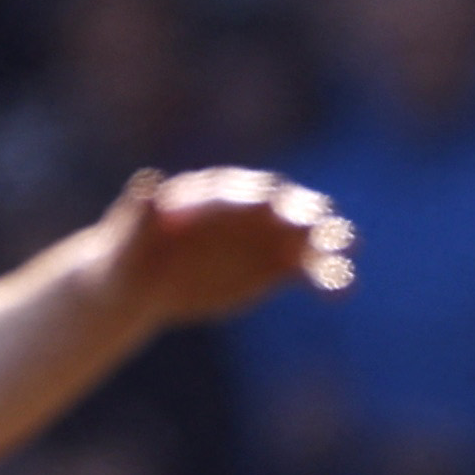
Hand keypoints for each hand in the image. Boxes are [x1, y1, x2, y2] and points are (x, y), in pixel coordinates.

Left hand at [87, 168, 356, 331]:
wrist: (142, 284)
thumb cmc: (126, 258)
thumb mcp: (126, 239)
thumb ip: (138, 212)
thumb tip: (147, 185)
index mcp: (207, 195)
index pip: (236, 190)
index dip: (251, 196)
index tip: (271, 202)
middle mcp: (243, 209)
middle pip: (279, 205)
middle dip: (301, 213)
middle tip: (325, 225)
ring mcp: (263, 236)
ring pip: (303, 236)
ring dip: (327, 244)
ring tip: (348, 254)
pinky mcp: (276, 264)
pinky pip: (308, 268)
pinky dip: (326, 276)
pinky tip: (343, 290)